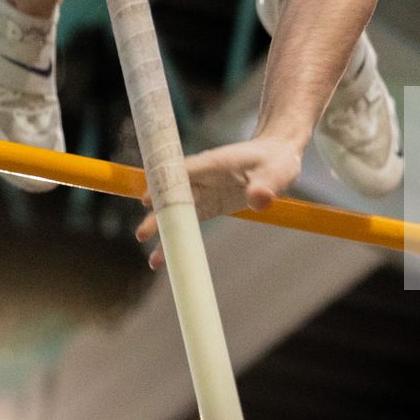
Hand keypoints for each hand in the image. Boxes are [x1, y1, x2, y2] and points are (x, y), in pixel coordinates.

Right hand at [134, 135, 302, 269]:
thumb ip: (266, 185)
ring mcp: (202, 192)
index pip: (182, 172)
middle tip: (143, 235)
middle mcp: (201, 177)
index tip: (147, 199)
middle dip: (158, 215)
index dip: (164, 184)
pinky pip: (187, 222)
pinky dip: (176, 239)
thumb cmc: (276, 160)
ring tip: (155, 261)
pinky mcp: (207, 205)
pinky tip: (165, 260)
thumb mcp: (276, 172)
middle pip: (172, 195)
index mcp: (213, 164)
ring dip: (163, 232)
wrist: (276, 158)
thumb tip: (259, 199)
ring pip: (175, 212)